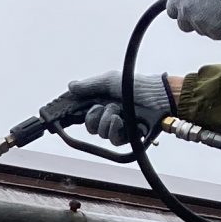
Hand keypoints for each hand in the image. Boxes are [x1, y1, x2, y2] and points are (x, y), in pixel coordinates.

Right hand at [39, 71, 173, 147]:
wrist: (159, 97)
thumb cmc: (138, 86)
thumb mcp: (110, 81)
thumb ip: (89, 85)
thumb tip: (70, 86)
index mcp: (103, 102)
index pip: (82, 113)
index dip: (73, 116)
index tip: (61, 118)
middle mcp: (108, 116)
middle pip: (88, 126)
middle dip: (95, 116)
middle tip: (107, 107)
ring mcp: (118, 128)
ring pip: (100, 134)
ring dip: (108, 121)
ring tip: (120, 112)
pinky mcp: (127, 138)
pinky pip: (113, 141)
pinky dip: (117, 130)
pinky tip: (124, 122)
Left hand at [166, 0, 220, 37]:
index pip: (172, 11)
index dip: (182, 11)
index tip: (190, 9)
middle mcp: (187, 10)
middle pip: (184, 25)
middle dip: (194, 21)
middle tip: (208, 12)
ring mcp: (200, 23)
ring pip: (202, 30)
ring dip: (211, 23)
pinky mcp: (214, 33)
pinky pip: (217, 34)